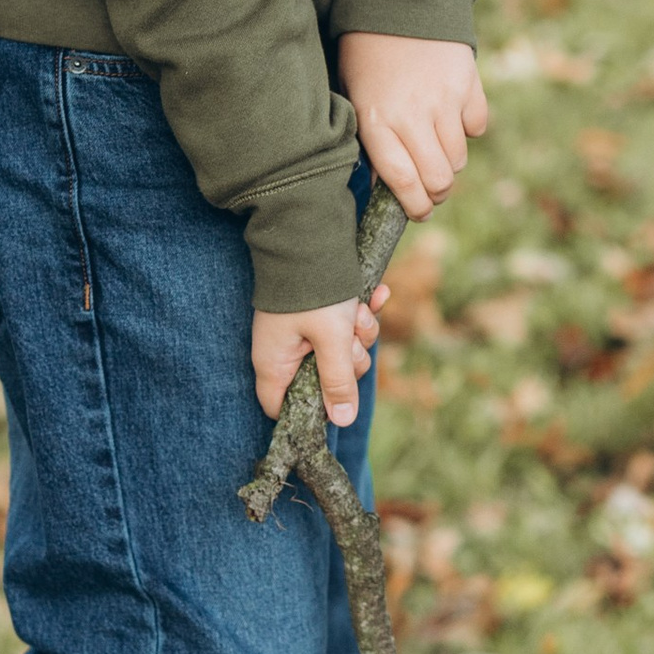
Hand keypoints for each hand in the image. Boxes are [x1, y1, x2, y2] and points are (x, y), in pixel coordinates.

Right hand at [252, 288, 384, 429]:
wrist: (309, 232)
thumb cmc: (313, 289)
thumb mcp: (332, 339)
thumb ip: (338, 381)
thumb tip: (343, 421)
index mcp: (275, 364)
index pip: (279, 408)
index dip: (308, 411)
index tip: (335, 397)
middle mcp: (285, 351)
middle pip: (324, 381)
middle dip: (349, 360)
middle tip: (351, 337)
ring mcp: (301, 332)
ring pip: (341, 352)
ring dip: (359, 332)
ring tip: (360, 310)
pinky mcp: (319, 314)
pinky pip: (346, 327)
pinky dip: (362, 313)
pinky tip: (379, 295)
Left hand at [337, 32, 488, 218]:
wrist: (400, 0)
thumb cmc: (368, 54)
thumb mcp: (356, 96)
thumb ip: (371, 140)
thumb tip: (386, 185)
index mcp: (376, 120)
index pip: (403, 181)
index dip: (414, 205)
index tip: (418, 212)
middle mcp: (411, 114)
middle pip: (439, 179)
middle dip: (437, 193)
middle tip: (432, 190)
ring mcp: (443, 99)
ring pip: (459, 158)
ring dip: (450, 162)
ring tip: (437, 149)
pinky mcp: (469, 84)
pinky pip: (477, 126)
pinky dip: (468, 128)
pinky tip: (452, 114)